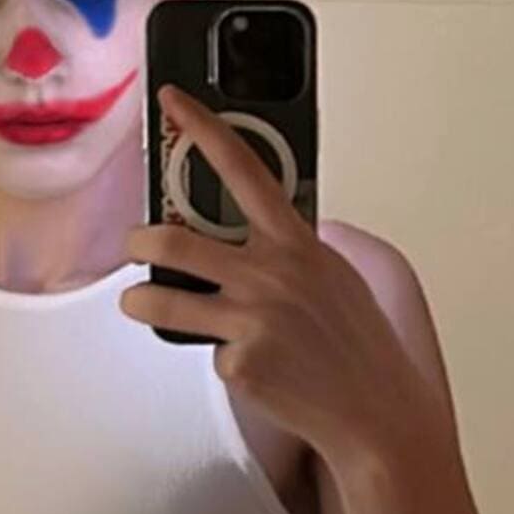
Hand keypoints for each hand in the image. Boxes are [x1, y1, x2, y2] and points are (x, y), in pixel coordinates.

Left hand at [120, 84, 431, 469]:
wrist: (376, 411)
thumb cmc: (359, 347)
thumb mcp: (335, 278)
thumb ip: (293, 251)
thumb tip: (255, 236)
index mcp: (296, 244)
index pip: (242, 169)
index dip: (202, 128)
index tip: (173, 102)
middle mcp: (270, 275)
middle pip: (174, 238)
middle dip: (141, 240)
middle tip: (136, 244)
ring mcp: (251, 320)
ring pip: (163, 298)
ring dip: (139, 298)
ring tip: (138, 300)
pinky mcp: (239, 363)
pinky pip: (207, 352)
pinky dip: (222, 358)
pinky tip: (255, 368)